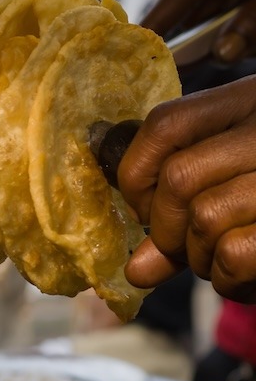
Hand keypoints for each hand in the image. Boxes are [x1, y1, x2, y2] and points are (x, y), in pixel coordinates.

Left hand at [117, 75, 255, 301]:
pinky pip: (236, 254)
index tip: (145, 207)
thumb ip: (181, 218)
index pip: (166, 123)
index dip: (136, 174)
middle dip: (167, 230)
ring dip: (199, 259)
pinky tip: (246, 277)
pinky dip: (229, 280)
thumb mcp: (235, 188)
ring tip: (223, 261)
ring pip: (205, 218)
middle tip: (185, 248)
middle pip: (180, 178)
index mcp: (253, 100)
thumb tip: (135, 271)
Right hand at [142, 0, 255, 59]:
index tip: (132, 46)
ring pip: (200, 10)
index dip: (158, 20)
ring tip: (170, 69)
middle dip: (173, 34)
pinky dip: (213, 34)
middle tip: (148, 67)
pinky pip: (218, 13)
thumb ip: (254, 23)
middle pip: (185, 0)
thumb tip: (220, 54)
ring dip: (193, 39)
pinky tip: (198, 57)